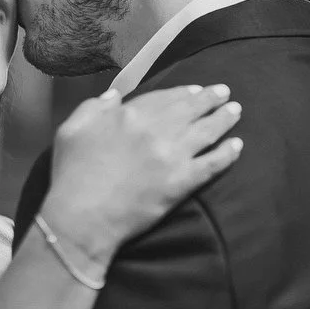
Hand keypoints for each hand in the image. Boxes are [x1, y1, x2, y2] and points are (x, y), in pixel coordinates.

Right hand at [43, 83, 241, 273]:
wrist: (83, 218)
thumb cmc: (71, 176)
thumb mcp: (71, 130)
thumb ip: (94, 107)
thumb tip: (115, 96)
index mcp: (130, 114)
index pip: (165, 97)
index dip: (183, 92)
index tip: (195, 90)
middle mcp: (157, 129)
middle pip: (191, 108)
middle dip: (211, 98)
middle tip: (225, 93)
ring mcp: (173, 155)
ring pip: (207, 131)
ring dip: (224, 119)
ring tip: (236, 112)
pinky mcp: (182, 182)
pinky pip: (213, 163)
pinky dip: (227, 153)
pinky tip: (237, 146)